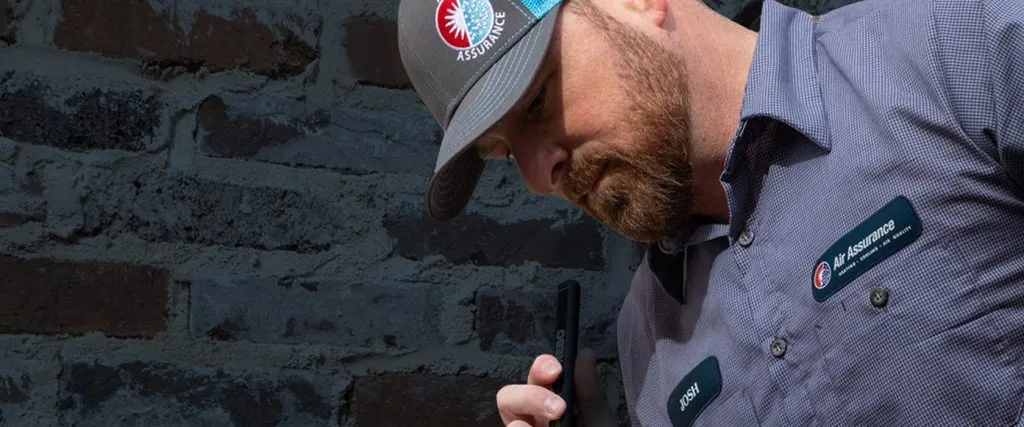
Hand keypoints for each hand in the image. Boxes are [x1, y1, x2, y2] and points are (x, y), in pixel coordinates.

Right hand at [496, 348, 617, 426]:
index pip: (536, 379)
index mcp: (549, 408)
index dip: (540, 369)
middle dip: (530, 396)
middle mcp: (531, 424)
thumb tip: (584, 353)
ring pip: (511, 426)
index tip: (556, 369)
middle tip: (558, 408)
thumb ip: (590, 394)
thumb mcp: (599, 424)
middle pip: (508, 398)